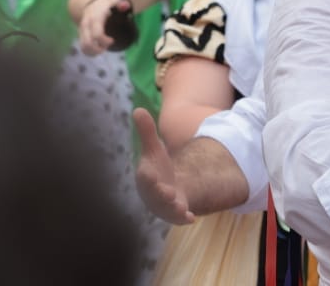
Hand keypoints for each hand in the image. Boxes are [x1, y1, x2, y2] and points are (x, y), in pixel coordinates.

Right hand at [78, 0, 127, 54]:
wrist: (90, 3)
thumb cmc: (105, 5)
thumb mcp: (114, 2)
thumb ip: (121, 4)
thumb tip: (125, 6)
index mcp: (95, 19)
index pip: (97, 35)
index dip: (105, 41)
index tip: (112, 40)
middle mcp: (86, 25)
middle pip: (88, 43)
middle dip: (98, 49)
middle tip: (107, 46)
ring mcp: (82, 31)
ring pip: (83, 47)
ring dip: (93, 52)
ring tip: (102, 49)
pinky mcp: (80, 35)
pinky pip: (82, 47)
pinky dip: (89, 52)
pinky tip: (97, 51)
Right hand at [134, 108, 196, 223]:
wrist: (166, 190)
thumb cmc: (157, 169)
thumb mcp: (154, 149)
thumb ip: (147, 132)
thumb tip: (138, 109)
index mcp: (146, 178)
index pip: (145, 177)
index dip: (147, 176)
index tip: (151, 174)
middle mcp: (153, 194)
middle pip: (155, 196)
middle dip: (160, 194)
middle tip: (168, 192)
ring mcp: (165, 205)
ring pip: (167, 209)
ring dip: (173, 208)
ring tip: (181, 206)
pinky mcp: (177, 213)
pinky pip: (180, 218)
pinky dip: (184, 218)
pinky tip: (192, 218)